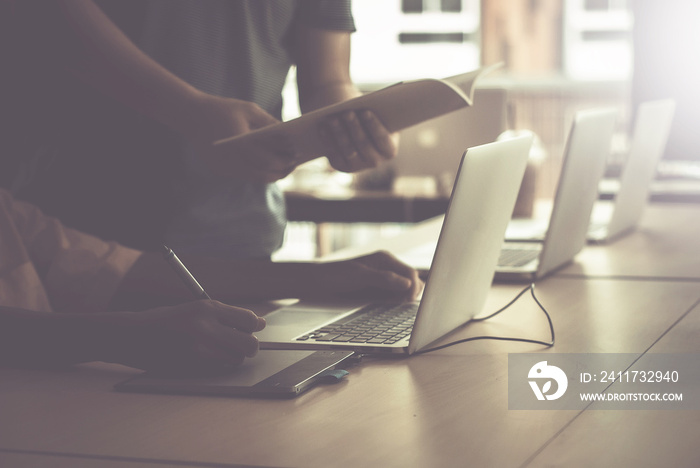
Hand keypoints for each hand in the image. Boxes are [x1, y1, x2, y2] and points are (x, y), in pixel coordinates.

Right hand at [106, 300, 265, 374]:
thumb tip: (259, 323)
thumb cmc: (163, 321)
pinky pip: (219, 370)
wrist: (129, 336)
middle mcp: (205, 327)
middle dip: (249, 346)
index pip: (248, 319)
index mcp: (206, 307)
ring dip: (232, 357)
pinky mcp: (191, 367)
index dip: (253, 326)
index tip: (252, 329)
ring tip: (216, 350)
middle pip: (248, 344)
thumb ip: (226, 316)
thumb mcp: (194, 309)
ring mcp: (198, 349)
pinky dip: (217, 366)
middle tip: (240, 345)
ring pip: (236, 360)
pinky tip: (204, 358)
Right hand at [184, 92, 301, 182]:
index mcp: (239, 144)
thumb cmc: (223, 109)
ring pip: (254, 178)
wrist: (191, 116)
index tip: (297, 158)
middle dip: (281, 172)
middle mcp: (231, 160)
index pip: (268, 162)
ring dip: (270, 174)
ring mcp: (224, 168)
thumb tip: (290, 134)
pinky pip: (244, 175)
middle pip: (263, 176)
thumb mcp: (249, 110)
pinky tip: (267, 164)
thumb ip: (270, 123)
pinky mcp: (219, 170)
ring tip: (283, 166)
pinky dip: (257, 171)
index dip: (284, 162)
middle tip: (293, 166)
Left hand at [303, 251, 422, 300]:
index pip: (410, 273)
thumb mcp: (360, 277)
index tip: (409, 301)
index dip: (413, 287)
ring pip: (405, 290)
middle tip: (403, 305)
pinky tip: (391, 307)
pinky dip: (396, 302)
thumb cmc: (335, 275)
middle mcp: (387, 268)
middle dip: (411, 293)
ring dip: (404, 299)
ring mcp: (384, 280)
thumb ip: (384, 279)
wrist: (317, 283)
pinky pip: (395, 297)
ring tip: (398, 307)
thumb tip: (408, 284)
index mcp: (385, 259)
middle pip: (411, 281)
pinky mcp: (378, 290)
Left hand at [319, 110, 398, 172]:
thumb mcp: (377, 115)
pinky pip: (334, 154)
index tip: (365, 112)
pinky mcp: (342, 166)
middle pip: (364, 144)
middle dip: (354, 127)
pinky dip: (328, 140)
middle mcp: (375, 161)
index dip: (374, 125)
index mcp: (389, 150)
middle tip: (347, 113)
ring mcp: (358, 166)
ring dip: (339, 133)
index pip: (382, 139)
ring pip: (347, 149)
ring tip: (332, 118)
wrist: (356, 127)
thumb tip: (365, 108)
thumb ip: (375, 114)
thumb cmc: (370, 116)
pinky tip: (323, 127)